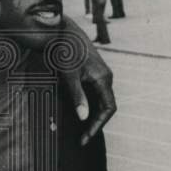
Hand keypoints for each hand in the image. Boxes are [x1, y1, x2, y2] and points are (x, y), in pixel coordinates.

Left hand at [60, 18, 116, 145]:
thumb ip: (77, 96)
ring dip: (91, 115)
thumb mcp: (69, 75)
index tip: (86, 137)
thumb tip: (83, 117)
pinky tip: (75, 112)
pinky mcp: (91, 73)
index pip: (108, 108)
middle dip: (95, 123)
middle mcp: (105, 77)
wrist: (62, 31)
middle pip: (105, 106)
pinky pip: (93, 93)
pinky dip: (86, 104)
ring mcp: (99, 75)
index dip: (98, 124)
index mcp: (104, 79)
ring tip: (79, 129)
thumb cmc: (65, 51)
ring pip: (99, 100)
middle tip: (82, 138)